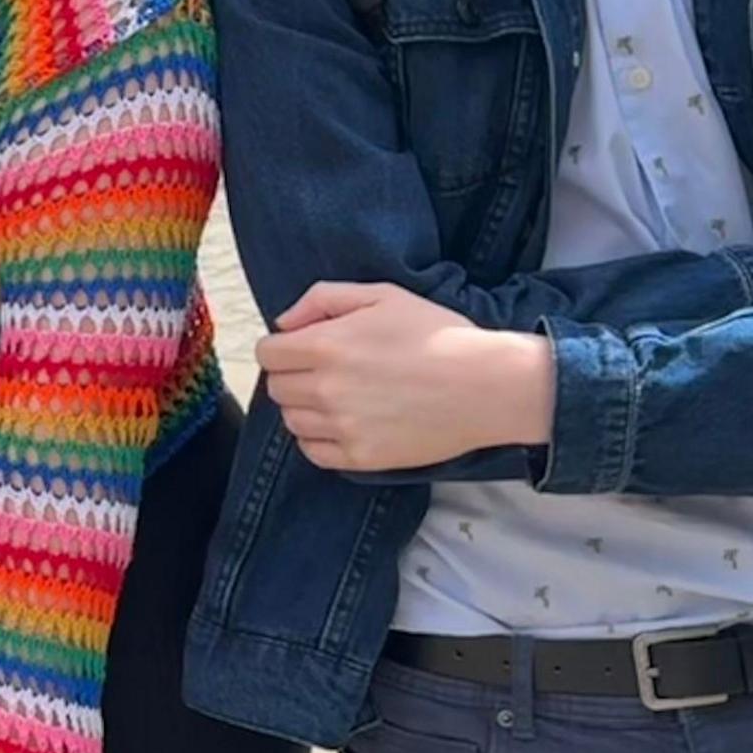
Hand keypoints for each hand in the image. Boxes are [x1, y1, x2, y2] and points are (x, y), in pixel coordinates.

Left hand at [257, 282, 551, 471]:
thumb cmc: (438, 335)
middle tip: (326, 371)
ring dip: (305, 408)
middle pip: (277, 388)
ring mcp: (343, 427)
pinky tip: (344, 423)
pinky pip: (314, 452)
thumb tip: (283, 323)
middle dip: (293, 376)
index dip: (282, 347)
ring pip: (291, 422)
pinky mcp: (362, 457)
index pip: (267, 353)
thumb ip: (323, 299)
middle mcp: (327, 389)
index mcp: (326, 345)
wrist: (486, 386)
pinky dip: (319, 439)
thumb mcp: (382, 295)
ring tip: (339, 397)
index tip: (303, 348)